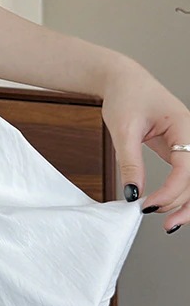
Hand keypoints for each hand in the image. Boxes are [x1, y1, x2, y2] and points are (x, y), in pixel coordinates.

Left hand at [101, 59, 189, 232]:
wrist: (123, 81)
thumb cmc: (126, 97)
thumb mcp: (123, 130)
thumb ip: (129, 162)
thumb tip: (133, 192)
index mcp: (186, 126)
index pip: (188, 167)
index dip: (171, 191)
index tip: (147, 206)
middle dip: (184, 203)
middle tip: (161, 221)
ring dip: (188, 202)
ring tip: (169, 223)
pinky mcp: (181, 150)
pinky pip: (188, 176)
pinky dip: (182, 193)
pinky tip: (170, 208)